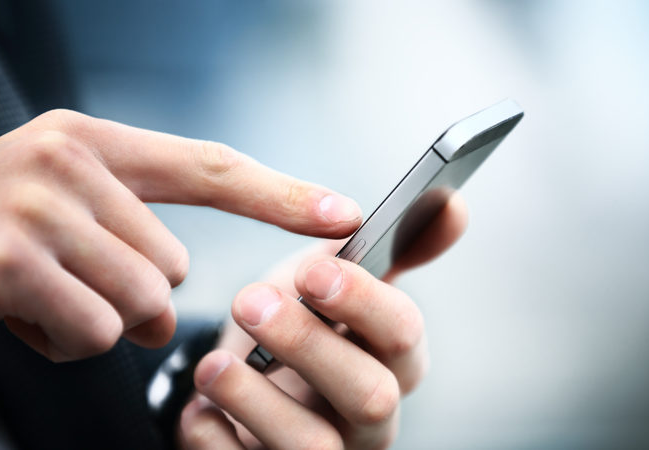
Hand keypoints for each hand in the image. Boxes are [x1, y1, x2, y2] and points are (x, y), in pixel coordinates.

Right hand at [0, 109, 360, 361]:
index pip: (211, 168)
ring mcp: (38, 210)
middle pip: (173, 264)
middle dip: (134, 293)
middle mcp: (69, 163)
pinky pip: (97, 333)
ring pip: (141, 304)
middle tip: (72, 279)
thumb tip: (178, 295)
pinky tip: (19, 313)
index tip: (343, 213)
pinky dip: (65, 342)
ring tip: (43, 294)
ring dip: (99, 320)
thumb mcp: (62, 204)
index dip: (283, 194)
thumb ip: (132, 229)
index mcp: (94, 145)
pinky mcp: (12, 263)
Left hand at [180, 194, 467, 448]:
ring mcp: (327, 449)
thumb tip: (450, 204)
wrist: (254, 373)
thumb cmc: (305, 321)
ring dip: (258, 401)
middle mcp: (370, 414)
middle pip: (370, 395)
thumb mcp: (339, 277)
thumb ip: (389, 246)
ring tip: (214, 367)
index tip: (312, 269)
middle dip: (310, 346)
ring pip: (315, 448)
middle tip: (251, 302)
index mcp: (392, 358)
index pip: (404, 336)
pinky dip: (216, 441)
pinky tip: (197, 410)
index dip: (364, 303)